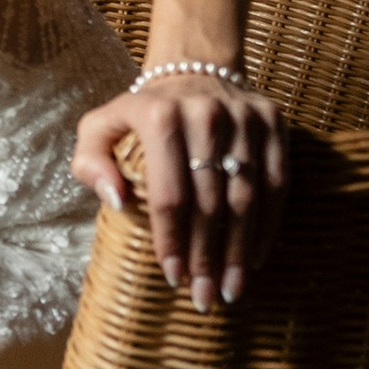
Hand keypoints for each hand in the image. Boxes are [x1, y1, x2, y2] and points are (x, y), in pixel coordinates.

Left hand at [71, 78, 287, 311]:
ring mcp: (244, 118)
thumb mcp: (99, 129)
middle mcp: (205, 114)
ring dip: (239, 251)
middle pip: (209, 203)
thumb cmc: (141, 114)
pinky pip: (277, 184)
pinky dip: (268, 226)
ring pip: (246, 198)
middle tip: (204, 297)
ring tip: (231, 289)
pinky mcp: (274, 122)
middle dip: (206, 257)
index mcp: (158, 115)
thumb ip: (91, 163)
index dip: (171, 240)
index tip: (172, 277)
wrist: (193, 70)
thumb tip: (116, 199)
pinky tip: (254, 258)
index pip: (168, 194)